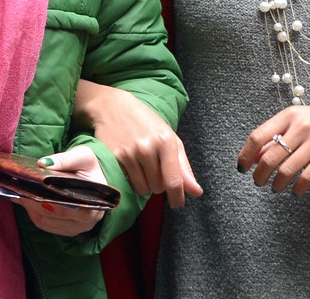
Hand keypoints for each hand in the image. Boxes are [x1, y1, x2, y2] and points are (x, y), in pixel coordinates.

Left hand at [17, 146, 111, 236]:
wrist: (95, 178)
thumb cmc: (89, 167)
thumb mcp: (83, 156)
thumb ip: (65, 159)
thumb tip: (42, 164)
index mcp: (93, 204)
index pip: (66, 207)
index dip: (44, 199)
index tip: (27, 189)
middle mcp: (87, 221)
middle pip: (52, 215)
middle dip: (32, 202)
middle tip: (15, 189)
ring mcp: (76, 228)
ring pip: (45, 221)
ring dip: (30, 208)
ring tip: (16, 193)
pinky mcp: (67, 230)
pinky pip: (45, 224)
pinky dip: (33, 213)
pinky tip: (25, 201)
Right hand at [74, 81, 202, 207]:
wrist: (112, 107)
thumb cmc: (145, 122)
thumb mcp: (169, 138)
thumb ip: (184, 167)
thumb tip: (197, 192)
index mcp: (165, 141)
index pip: (174, 181)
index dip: (177, 197)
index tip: (177, 204)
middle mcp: (147, 148)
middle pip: (157, 188)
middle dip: (158, 183)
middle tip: (153, 167)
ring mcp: (129, 153)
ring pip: (142, 189)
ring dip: (144, 184)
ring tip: (141, 166)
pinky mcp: (113, 157)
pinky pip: (127, 183)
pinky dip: (130, 179)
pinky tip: (129, 164)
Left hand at [236, 99, 309, 194]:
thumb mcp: (302, 120)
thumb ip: (280, 134)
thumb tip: (256, 154)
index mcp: (289, 115)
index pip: (258, 136)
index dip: (246, 154)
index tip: (241, 167)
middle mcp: (300, 126)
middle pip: (270, 156)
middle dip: (260, 174)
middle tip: (258, 182)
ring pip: (287, 169)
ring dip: (277, 183)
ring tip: (276, 188)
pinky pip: (307, 176)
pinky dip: (298, 187)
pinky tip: (296, 190)